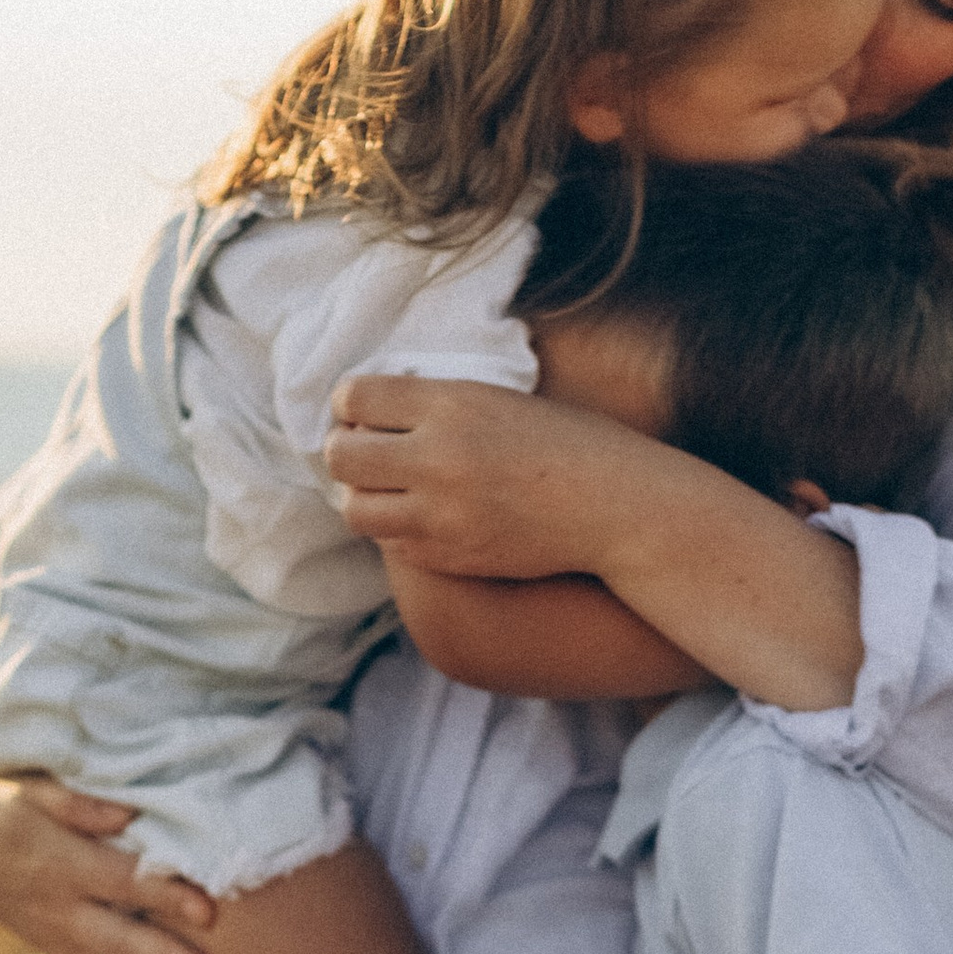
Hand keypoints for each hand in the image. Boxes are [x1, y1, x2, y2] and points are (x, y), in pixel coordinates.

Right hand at [0, 692, 216, 953]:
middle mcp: (65, 912)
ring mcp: (65, 943)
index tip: (206, 908)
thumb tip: (126, 813)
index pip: (122, 882)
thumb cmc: (6, 805)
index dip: (162, 894)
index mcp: (63, 865)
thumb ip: (76, 804)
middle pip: (120, 942)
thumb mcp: (29, 791)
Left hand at [324, 376, 661, 582]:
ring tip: (390, 488)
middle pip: (341, 455)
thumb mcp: (499, 397)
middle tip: (367, 450)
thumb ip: (436, 402)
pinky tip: (424, 515)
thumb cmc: (565, 442)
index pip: (355, 397)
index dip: (350, 403)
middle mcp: (438, 458)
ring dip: (363, 495)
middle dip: (345, 450)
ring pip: (354, 509)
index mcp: (451, 405)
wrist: (612, 506)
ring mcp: (441, 514)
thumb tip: (370, 408)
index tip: (362, 411)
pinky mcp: (449, 557)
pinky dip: (396, 529)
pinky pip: (391, 545)